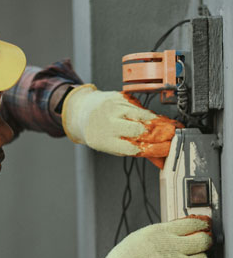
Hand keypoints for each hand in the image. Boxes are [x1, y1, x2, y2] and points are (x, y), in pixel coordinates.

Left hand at [62, 84, 182, 167]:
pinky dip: (151, 114)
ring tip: (172, 127)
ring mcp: (114, 108)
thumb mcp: (113, 147)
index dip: (154, 149)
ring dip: (160, 122)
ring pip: (143, 116)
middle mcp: (109, 124)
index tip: (168, 149)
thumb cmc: (100, 133)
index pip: (134, 148)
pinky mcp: (120, 97)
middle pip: (140, 130)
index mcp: (106, 141)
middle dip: (160, 134)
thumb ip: (137, 151)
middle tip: (174, 136)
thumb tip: (160, 160)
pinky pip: (140, 106)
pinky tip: (159, 118)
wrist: (83, 111)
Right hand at [82, 216, 211, 257]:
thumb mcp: (139, 237)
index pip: (192, 224)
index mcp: (159, 233)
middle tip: (200, 246)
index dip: (201, 226)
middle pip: (203, 241)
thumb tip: (178, 233)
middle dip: (203, 243)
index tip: (202, 229)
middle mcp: (170, 246)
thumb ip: (160, 234)